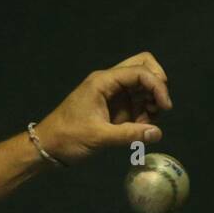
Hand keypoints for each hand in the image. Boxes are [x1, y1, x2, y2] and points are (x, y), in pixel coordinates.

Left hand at [33, 52, 172, 164]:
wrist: (48, 146)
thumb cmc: (68, 137)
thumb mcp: (99, 137)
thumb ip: (129, 134)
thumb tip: (158, 133)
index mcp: (103, 81)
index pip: (139, 71)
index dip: (157, 86)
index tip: (165, 107)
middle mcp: (109, 82)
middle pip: (142, 66)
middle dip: (156, 84)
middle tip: (159, 107)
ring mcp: (112, 93)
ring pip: (142, 84)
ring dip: (151, 100)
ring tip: (146, 123)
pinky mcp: (113, 105)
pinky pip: (136, 100)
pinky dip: (144, 111)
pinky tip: (139, 127)